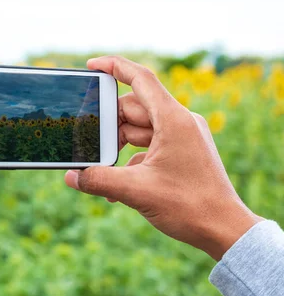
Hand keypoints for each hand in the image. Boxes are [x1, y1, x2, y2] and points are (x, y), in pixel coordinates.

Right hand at [64, 56, 262, 260]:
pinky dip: (129, 160)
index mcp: (173, 120)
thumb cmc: (190, 206)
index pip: (141, 79)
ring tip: (100, 169)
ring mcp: (182, 138)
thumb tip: (71, 176)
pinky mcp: (181, 153)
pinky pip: (148, 147)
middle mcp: (179, 123)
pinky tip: (115, 185)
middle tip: (85, 142)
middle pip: (133, 109)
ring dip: (116, 147)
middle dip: (107, 125)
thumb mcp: (137, 191)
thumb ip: (99, 180)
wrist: (224, 230)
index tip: (91, 65)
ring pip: (138, 130)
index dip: (114, 67)